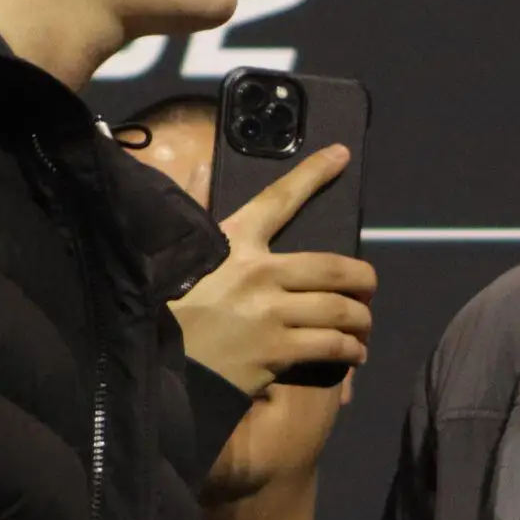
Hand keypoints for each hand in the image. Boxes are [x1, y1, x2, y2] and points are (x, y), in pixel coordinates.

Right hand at [170, 144, 377, 397]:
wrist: (151, 365)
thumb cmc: (164, 310)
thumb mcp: (176, 255)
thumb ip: (193, 214)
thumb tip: (199, 171)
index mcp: (233, 242)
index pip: (279, 199)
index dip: (313, 174)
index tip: (341, 155)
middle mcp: (259, 272)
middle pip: (334, 267)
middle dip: (363, 279)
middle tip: (369, 288)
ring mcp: (270, 314)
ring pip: (340, 310)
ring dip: (361, 319)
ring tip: (362, 327)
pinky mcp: (276, 352)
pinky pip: (331, 345)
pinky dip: (351, 350)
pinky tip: (354, 354)